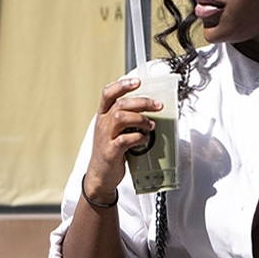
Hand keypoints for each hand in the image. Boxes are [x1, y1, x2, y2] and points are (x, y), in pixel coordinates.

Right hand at [84, 75, 161, 202]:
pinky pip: (125, 139)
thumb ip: (126, 119)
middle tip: (158, 106)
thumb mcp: (114, 131)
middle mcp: (102, 123)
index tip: (138, 82)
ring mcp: (105, 137)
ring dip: (141, 119)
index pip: (108, 93)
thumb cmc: (110, 151)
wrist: (100, 175)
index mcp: (103, 116)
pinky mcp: (111, 151)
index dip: (123, 85)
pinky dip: (139, 137)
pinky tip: (145, 140)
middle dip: (142, 102)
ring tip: (151, 125)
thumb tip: (150, 110)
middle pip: (121, 104)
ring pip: (121, 117)